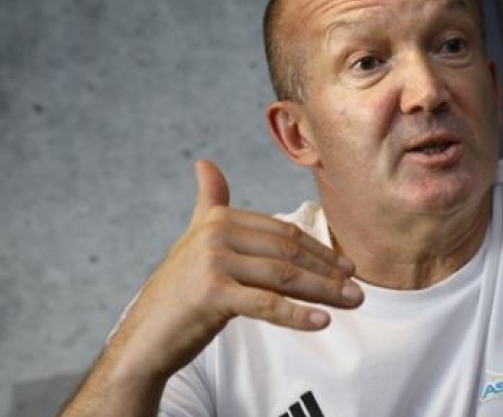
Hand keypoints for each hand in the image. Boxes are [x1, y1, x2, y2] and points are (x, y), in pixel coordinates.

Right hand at [108, 160, 362, 379]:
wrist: (145, 337)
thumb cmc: (179, 292)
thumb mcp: (194, 242)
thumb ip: (208, 204)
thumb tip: (206, 164)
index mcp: (219, 219)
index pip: (283, 234)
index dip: (318, 251)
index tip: (345, 267)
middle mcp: (215, 233)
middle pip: (287, 254)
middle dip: (327, 272)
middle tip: (357, 290)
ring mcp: (212, 261)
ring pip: (284, 277)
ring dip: (324, 291)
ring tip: (352, 303)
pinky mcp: (212, 293)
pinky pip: (266, 304)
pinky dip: (298, 314)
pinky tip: (323, 321)